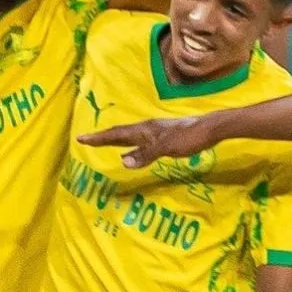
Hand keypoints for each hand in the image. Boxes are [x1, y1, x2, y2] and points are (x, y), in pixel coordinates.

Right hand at [78, 114, 215, 167]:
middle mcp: (147, 130)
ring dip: (115, 141)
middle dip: (103, 137)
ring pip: (129, 137)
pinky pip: (139, 143)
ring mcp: (155, 133)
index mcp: (144, 130)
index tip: (81, 138)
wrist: (210, 129)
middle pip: (120, 133)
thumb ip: (146, 154)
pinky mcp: (164, 138)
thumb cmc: (189, 137)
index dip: (99, 137)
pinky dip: (130, 147)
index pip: (117, 134)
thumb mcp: (167, 147)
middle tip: (86, 140)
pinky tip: (131, 154)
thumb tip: (123, 162)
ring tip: (103, 144)